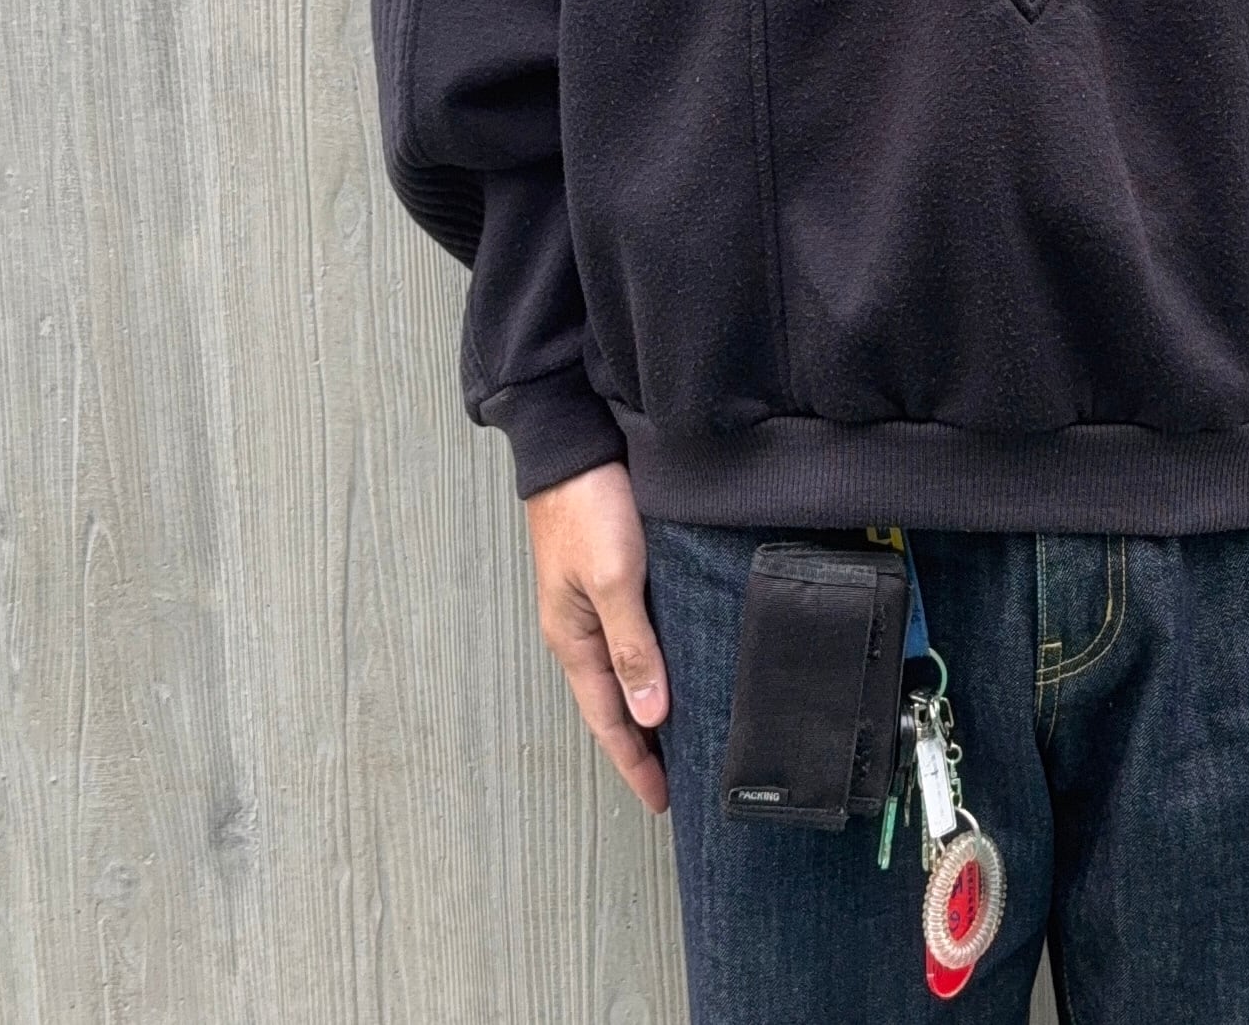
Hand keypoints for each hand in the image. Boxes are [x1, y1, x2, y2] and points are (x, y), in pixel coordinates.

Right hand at [524, 460, 669, 813]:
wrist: (571, 448)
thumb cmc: (588, 509)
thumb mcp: (614, 580)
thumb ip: (632, 647)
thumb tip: (649, 716)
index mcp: (573, 639)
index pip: (608, 720)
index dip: (635, 762)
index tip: (663, 800)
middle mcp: (577, 629)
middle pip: (611, 703)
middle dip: (639, 745)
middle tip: (675, 779)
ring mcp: (588, 604)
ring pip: (620, 672)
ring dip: (644, 707)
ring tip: (677, 735)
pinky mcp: (605, 578)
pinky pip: (627, 639)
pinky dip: (646, 666)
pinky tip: (670, 667)